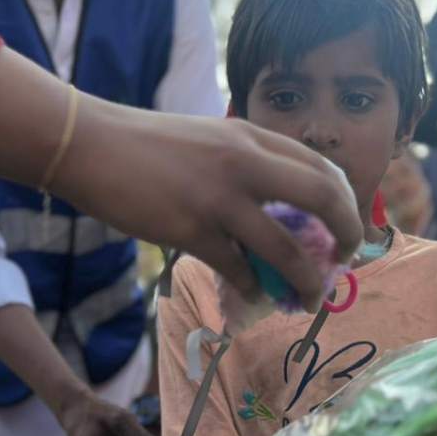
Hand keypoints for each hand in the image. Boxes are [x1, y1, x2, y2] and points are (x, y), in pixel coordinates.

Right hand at [0, 51, 362, 309]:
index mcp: (251, 137)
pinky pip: (238, 269)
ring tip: (308, 298)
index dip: (345, 202)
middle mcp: (245, 162)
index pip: (321, 167)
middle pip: (323, 198)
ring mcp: (219, 196)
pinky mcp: (190, 229)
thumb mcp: (209, 140)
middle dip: (346, 234)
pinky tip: (254, 296)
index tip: (345, 229)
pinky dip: (253, 288)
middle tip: (344, 262)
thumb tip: (280, 209)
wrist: (90, 145)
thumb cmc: (147, 147)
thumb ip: (246, 165)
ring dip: (304, 280)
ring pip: (285, 248)